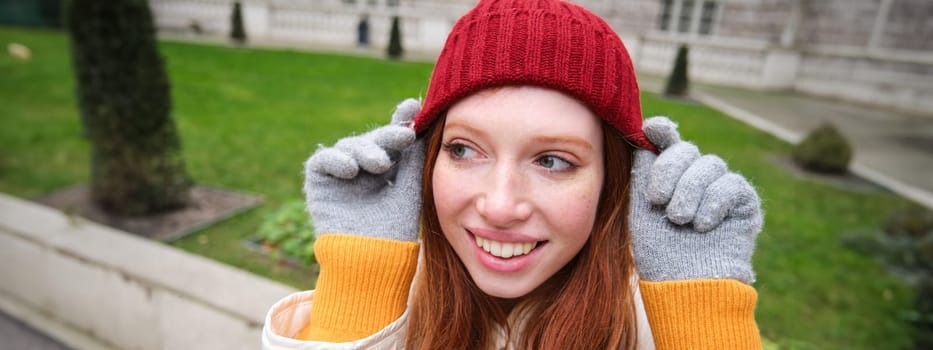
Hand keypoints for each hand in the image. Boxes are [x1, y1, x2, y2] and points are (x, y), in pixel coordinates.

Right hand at [303, 98, 424, 241]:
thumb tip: (420, 116)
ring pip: (350, 147)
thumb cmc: (395, 229)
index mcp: (387, 170)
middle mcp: (362, 169)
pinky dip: (336, 159)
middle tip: (404, 136)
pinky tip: (351, 169)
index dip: (401, 123)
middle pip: (373, 140)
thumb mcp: (409, 186)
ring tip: (380, 164)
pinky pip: (323, 160)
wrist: (372, 261)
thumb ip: (412, 154)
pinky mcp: (318, 182)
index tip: (414, 106)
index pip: (392, 141)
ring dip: (365, 150)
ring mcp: (340, 175)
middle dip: (388, 137)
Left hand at [630, 116, 762, 283]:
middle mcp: (695, 176)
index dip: (661, 130)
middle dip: (669, 170)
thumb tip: (642, 137)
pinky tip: (701, 225)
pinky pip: (731, 185)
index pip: (666, 141)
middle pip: (685, 149)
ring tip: (679, 220)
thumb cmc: (658, 252)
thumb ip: (642, 174)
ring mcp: (720, 187)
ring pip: (709, 164)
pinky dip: (713, 203)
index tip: (651, 130)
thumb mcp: (641, 210)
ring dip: (689, 192)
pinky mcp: (744, 202)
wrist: (684, 285)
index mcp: (668, 175)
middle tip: (658, 200)